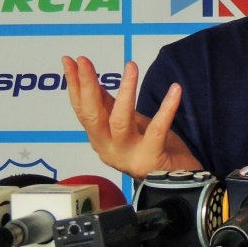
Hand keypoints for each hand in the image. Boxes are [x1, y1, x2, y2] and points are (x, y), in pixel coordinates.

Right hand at [62, 56, 200, 180]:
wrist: (178, 184)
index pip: (82, 111)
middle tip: (84, 61)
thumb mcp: (128, 125)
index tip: (69, 61)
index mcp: (101, 140)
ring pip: (120, 121)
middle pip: (92, 117)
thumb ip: (110, 107)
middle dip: (87, 87)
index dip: (74, 85)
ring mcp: (128, 156)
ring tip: (131, 66)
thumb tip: (90, 80)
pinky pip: (157, 129)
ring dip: (126, 91)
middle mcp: (108, 150)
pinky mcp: (151, 158)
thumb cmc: (153, 151)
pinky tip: (176, 89)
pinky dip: (166, 107)